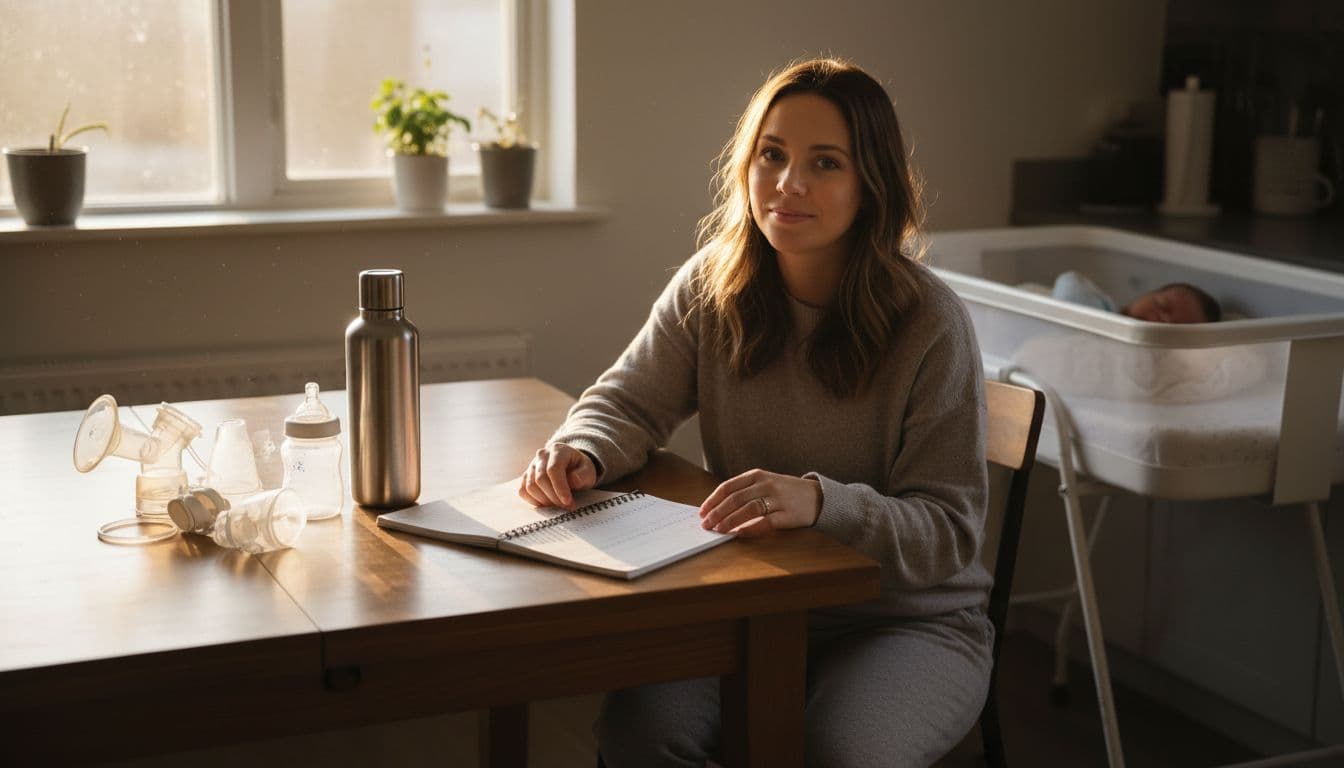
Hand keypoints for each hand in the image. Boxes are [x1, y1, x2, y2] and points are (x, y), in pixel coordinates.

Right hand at [518, 443, 596, 508]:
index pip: (553, 469)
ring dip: (544, 501)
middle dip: (554, 497)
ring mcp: (531, 466)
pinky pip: (523, 491)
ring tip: (559, 505)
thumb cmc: (580, 470)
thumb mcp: (588, 470)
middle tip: (567, 507)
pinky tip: (547, 504)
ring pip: (530, 486)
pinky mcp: (525, 476)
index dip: (560, 487)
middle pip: (540, 479)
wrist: (571, 467)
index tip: (568, 502)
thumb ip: (583, 475)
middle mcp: (542, 455)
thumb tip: (573, 480)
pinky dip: (533, 501)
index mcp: (558, 450)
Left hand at [699, 469, 820, 536]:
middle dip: (717, 513)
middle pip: (735, 499)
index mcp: (757, 475)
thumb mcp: (766, 483)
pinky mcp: (787, 515)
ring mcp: (778, 499)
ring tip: (718, 530)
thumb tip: (719, 508)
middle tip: (706, 524)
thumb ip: (746, 491)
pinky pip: (765, 522)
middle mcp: (766, 484)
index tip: (702, 512)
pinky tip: (739, 534)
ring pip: (747, 510)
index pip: (728, 487)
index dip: (713, 500)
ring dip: (730, 521)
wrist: (818, 497)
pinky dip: (750, 529)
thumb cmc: (787, 492)